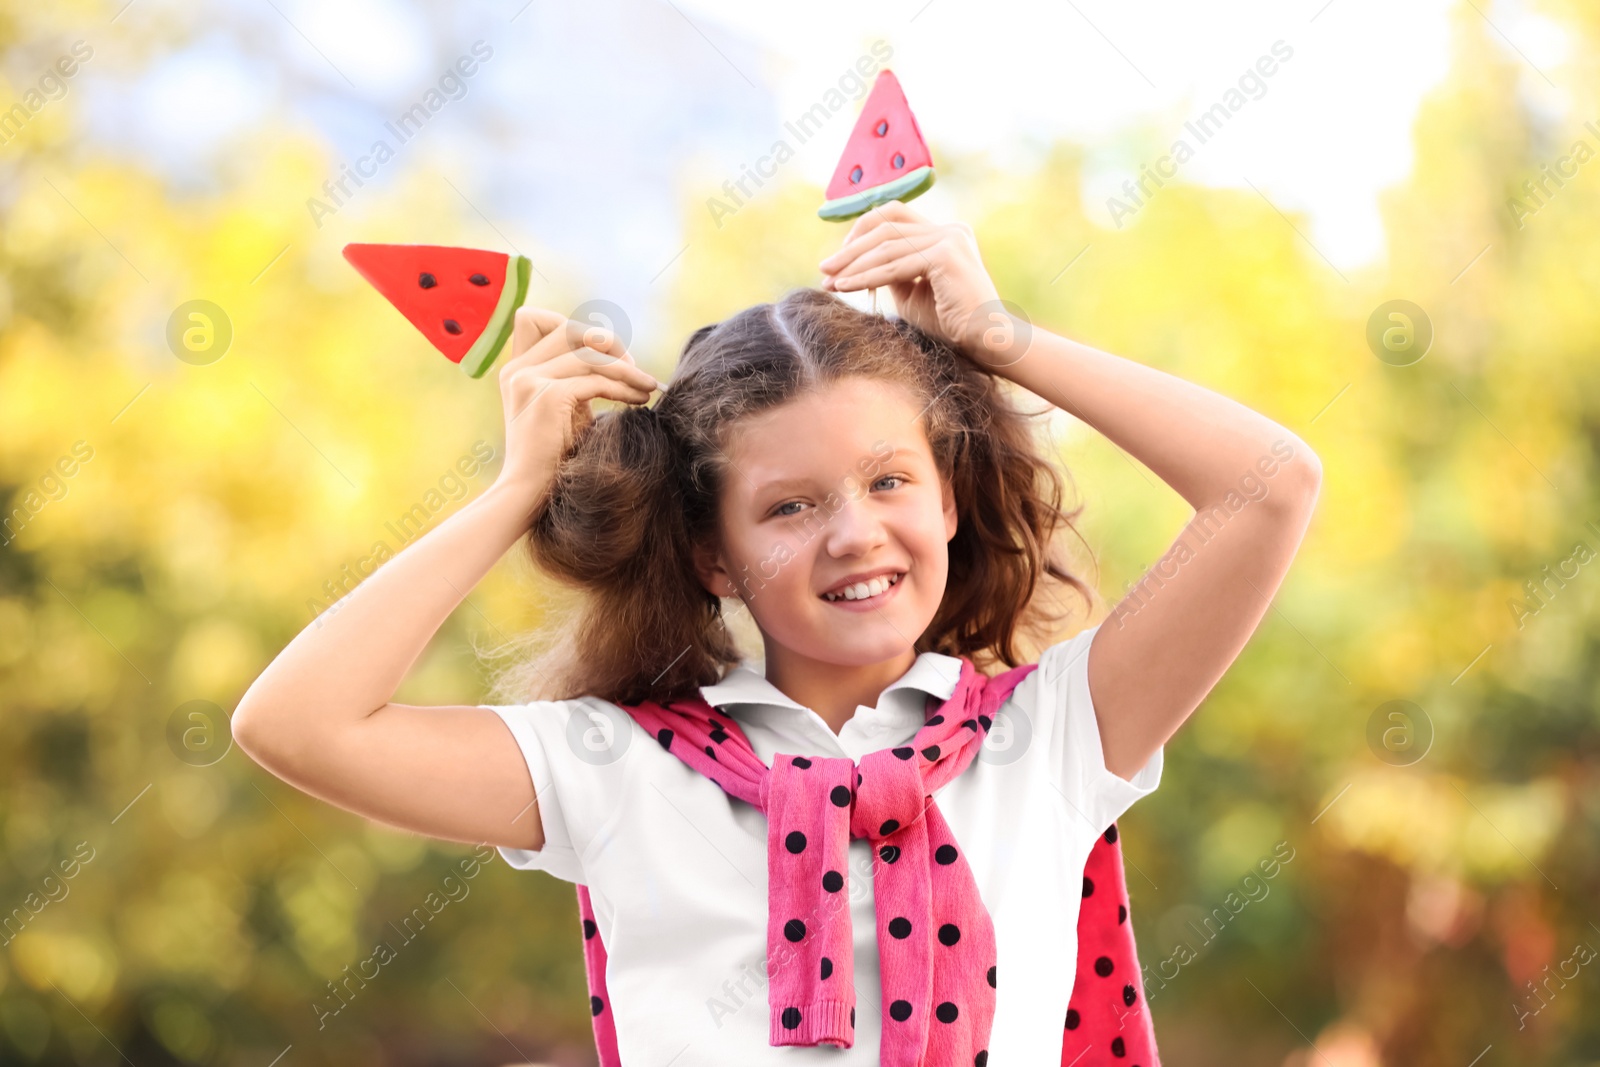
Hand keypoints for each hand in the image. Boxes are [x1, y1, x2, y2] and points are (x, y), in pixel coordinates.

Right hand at [491, 306, 660, 510]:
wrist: (529, 495)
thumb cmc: (552, 458)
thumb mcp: (562, 407)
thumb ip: (573, 377)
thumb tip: (612, 349)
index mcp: (516, 369)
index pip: (534, 318)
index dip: (571, 327)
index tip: (603, 353)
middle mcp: (517, 369)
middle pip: (570, 328)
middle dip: (609, 344)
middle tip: (633, 370)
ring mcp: (529, 381)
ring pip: (590, 354)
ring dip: (627, 368)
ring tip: (648, 387)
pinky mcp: (548, 397)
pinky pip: (596, 380)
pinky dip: (624, 388)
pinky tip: (639, 400)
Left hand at [818, 200, 1005, 363]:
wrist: (986, 341)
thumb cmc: (951, 323)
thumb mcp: (912, 292)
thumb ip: (891, 272)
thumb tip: (857, 263)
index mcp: (945, 233)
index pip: (894, 218)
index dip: (862, 232)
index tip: (839, 259)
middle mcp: (950, 230)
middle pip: (886, 226)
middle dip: (851, 248)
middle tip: (824, 268)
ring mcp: (950, 239)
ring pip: (886, 245)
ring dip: (853, 264)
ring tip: (830, 280)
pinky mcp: (946, 255)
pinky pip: (895, 265)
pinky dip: (866, 276)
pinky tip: (845, 287)